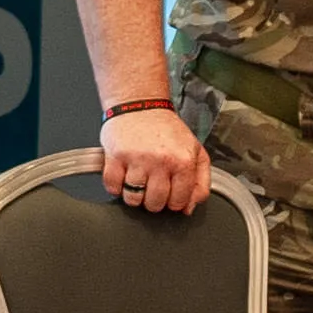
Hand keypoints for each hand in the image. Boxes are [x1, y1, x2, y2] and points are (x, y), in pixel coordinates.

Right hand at [102, 99, 209, 213]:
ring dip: (134, 195)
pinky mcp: (116, 155)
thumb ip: (201, 182)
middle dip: (153, 200)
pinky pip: (112, 187)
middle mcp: (161, 160)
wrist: (141, 105)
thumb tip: (189, 207)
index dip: (173, 202)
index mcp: (184, 161)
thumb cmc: (167, 130)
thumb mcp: (195, 152)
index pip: (179, 202)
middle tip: (153, 186)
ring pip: (133, 199)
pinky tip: (123, 175)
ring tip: (138, 180)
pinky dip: (115, 186)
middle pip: (155, 204)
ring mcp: (137, 158)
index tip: (169, 193)